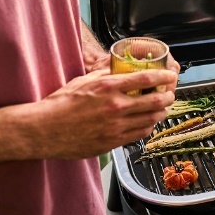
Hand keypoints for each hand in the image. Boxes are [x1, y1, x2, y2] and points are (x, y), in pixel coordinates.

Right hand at [31, 63, 179, 158]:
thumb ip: (106, 77)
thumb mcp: (84, 81)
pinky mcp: (112, 142)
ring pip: (150, 119)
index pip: (146, 78)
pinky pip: (139, 134)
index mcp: (108, 87)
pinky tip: (147, 123)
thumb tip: (122, 72)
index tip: (170, 75)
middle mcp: (115, 106)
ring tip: (162, 109)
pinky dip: (147, 127)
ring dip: (160, 113)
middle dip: (168, 96)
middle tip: (170, 94)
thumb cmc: (60, 105)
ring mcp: (115, 126)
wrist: (44, 130)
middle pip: (155, 101)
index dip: (164, 76)